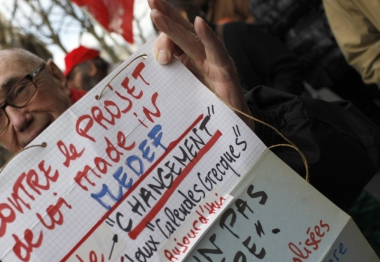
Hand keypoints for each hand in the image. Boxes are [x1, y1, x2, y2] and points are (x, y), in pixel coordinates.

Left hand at [149, 0, 254, 130]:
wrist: (233, 129)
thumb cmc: (207, 112)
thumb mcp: (180, 96)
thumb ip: (166, 83)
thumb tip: (146, 76)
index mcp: (190, 61)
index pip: (174, 40)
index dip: (162, 27)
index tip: (150, 10)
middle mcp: (203, 57)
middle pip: (182, 32)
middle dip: (167, 16)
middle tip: (151, 0)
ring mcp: (215, 63)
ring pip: (193, 40)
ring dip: (175, 26)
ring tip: (158, 13)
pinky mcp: (226, 73)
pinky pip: (217, 52)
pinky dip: (209, 37)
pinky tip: (200, 23)